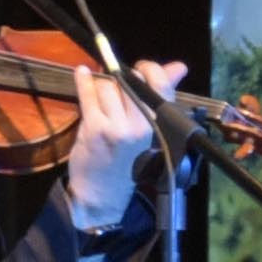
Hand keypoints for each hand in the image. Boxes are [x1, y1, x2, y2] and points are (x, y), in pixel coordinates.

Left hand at [60, 55, 190, 230]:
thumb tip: (179, 66)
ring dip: (101, 87)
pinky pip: (89, 95)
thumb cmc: (126, 160)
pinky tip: (82, 73)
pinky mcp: (96, 129)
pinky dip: (83, 81)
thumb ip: (163, 93)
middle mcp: (142, 125)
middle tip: (115, 85)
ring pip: (108, 87)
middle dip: (121, 78)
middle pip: (130, 81)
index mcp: (159, 124)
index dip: (150, 68)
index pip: (161, 83)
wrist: (103, 195)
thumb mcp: (148, 129)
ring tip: (100, 99)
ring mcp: (118, 127)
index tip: (141, 67)